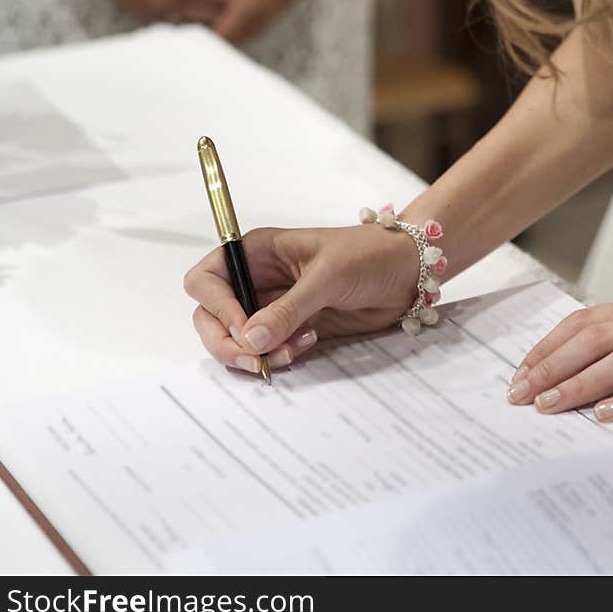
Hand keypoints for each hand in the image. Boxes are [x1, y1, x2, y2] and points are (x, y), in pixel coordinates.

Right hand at [81, 0, 229, 23]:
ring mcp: (156, 13)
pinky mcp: (143, 17)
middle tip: (237, 14)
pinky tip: (188, 17)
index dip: (236, 0)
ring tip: (215, 19)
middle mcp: (172, 5)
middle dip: (225, 16)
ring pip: (191, 28)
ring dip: (204, 23)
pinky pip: (171, 25)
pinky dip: (182, 22)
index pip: (222, 0)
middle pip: (212, 21)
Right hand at [183, 225, 419, 374]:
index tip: (246, 328)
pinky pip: (265, 350)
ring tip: (292, 350)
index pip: (206, 280)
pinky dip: (276, 356)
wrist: (405, 272)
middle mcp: (257, 279)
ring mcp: (272, 306)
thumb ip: (288, 309)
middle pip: (211, 316)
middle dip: (227, 342)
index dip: (217, 307)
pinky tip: (307, 344)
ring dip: (255, 353)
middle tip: (257, 359)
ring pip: (236, 339)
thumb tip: (250, 338)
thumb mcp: (327, 276)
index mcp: (257, 252)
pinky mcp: (290, 328)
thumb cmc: (368, 255)